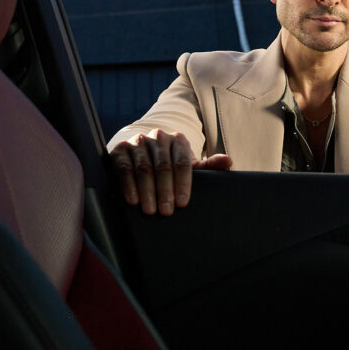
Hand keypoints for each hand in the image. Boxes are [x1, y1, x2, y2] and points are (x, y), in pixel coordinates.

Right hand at [109, 129, 231, 214]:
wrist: (143, 154)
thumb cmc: (171, 165)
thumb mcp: (190, 167)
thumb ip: (209, 166)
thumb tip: (228, 161)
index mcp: (178, 140)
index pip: (182, 162)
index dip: (183, 184)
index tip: (182, 203)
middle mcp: (158, 137)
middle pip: (163, 166)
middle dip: (164, 191)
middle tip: (166, 211)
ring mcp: (138, 142)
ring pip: (143, 168)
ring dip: (147, 191)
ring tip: (150, 210)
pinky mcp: (120, 149)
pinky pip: (124, 168)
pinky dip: (128, 185)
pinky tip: (133, 200)